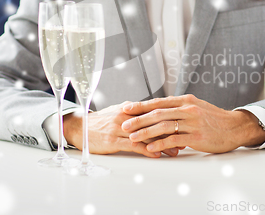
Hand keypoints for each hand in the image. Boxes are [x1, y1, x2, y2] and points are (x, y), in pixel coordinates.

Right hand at [63, 101, 179, 157]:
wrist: (80, 127)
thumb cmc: (101, 121)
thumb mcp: (119, 111)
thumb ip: (136, 112)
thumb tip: (153, 112)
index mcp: (129, 108)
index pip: (154, 113)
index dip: (169, 119)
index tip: (182, 125)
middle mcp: (127, 116)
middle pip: (153, 123)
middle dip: (171, 132)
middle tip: (184, 139)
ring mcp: (119, 128)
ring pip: (146, 135)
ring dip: (162, 143)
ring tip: (175, 150)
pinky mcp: (113, 140)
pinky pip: (133, 145)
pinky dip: (146, 150)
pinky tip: (156, 154)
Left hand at [121, 94, 264, 153]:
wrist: (235, 127)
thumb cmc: (213, 119)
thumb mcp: (196, 107)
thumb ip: (178, 108)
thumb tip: (158, 111)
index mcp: (185, 100)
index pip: (159, 102)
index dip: (141, 105)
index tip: (126, 108)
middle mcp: (188, 109)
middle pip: (158, 113)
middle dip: (139, 119)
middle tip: (124, 124)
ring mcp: (193, 122)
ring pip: (164, 126)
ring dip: (146, 132)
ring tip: (132, 138)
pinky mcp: (197, 136)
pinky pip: (175, 140)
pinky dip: (161, 144)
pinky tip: (150, 149)